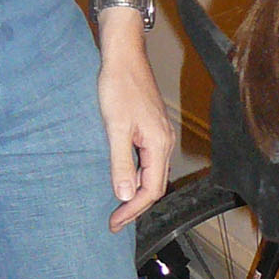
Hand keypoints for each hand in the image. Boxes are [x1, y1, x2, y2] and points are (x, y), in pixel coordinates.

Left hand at [95, 18, 174, 228]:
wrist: (124, 56)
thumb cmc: (119, 87)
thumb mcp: (115, 128)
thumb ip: (121, 164)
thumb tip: (125, 196)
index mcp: (158, 145)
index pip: (151, 190)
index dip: (133, 210)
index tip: (114, 222)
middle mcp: (164, 142)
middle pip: (155, 185)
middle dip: (136, 206)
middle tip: (114, 222)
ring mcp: (159, 135)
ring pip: (152, 174)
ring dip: (136, 192)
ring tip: (117, 206)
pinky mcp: (151, 128)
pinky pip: (148, 161)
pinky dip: (136, 176)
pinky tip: (122, 178)